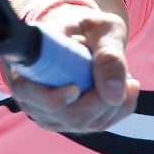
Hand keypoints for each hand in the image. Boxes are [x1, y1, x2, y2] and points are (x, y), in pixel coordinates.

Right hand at [2, 3, 139, 133]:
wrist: (90, 36)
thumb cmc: (92, 28)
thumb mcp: (104, 30)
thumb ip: (109, 55)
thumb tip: (113, 94)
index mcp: (30, 59)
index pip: (25, 90)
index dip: (51, 97)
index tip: (76, 88)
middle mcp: (32, 92)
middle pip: (65, 115)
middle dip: (102, 100)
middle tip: (126, 78)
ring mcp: (48, 111)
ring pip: (83, 123)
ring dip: (114, 104)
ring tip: (127, 78)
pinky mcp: (68, 120)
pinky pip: (96, 125)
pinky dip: (119, 110)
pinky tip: (127, 89)